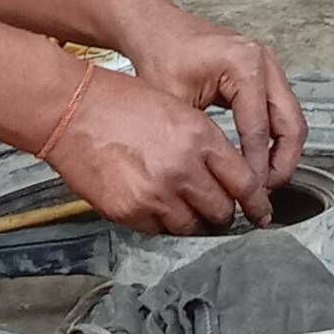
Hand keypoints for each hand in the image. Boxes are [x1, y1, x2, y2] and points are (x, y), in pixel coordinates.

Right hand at [41, 68, 269, 235]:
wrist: (71, 109)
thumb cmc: (121, 103)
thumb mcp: (177, 109)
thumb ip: (207, 145)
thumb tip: (231, 180)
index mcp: (199, 137)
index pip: (245, 183)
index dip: (257, 203)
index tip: (261, 212)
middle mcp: (182, 169)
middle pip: (222, 212)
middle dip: (224, 214)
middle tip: (219, 210)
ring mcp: (155, 194)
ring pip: (192, 227)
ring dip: (193, 220)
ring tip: (183, 206)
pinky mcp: (130, 212)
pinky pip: (160, 230)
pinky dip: (163, 222)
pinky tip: (156, 204)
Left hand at [119, 8, 306, 206]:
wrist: (157, 29)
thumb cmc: (162, 53)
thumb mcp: (176, 102)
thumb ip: (201, 141)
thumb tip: (217, 181)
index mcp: (244, 64)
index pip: (259, 129)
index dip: (256, 168)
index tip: (250, 194)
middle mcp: (263, 61)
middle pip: (291, 125)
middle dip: (281, 165)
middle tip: (265, 193)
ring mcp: (269, 66)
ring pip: (292, 120)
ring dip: (282, 154)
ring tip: (264, 183)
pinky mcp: (265, 74)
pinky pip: (282, 113)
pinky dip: (276, 139)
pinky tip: (261, 161)